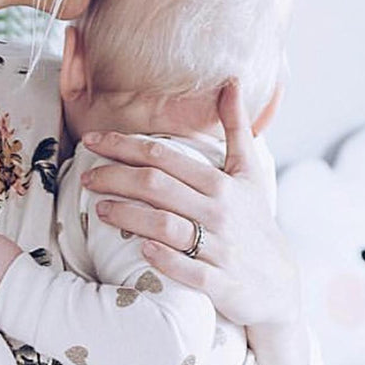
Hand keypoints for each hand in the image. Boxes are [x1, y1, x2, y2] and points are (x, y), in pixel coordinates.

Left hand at [79, 80, 302, 327]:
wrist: (278, 281)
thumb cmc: (255, 220)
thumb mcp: (249, 170)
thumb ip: (236, 126)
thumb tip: (231, 81)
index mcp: (222, 182)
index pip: (164, 156)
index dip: (125, 145)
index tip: (93, 140)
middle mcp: (219, 211)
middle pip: (157, 186)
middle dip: (116, 176)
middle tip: (86, 175)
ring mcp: (219, 247)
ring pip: (165, 225)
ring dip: (127, 214)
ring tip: (98, 209)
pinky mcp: (220, 282)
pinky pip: (187, 269)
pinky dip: (163, 258)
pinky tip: (140, 248)